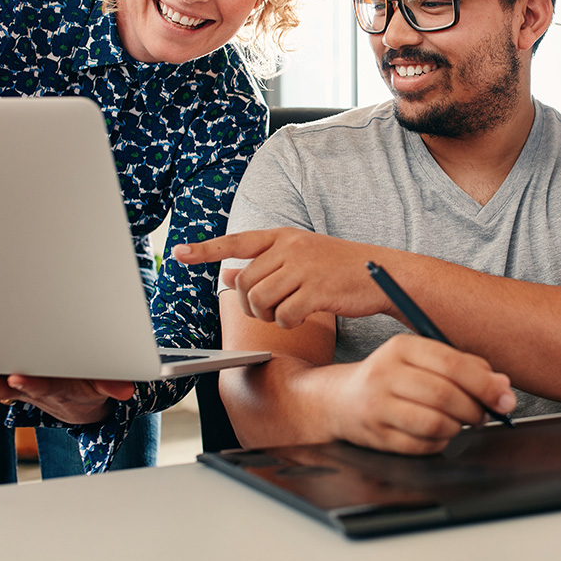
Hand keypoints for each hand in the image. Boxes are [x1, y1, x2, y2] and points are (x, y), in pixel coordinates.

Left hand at [0, 365, 133, 424]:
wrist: (74, 405)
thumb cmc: (86, 388)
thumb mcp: (104, 387)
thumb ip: (112, 385)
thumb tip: (126, 391)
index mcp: (57, 389)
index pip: (43, 387)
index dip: (31, 384)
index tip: (18, 378)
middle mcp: (30, 392)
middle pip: (5, 389)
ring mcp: (15, 390)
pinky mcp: (4, 383)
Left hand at [173, 228, 394, 327]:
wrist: (382, 272)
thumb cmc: (338, 268)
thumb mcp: (300, 257)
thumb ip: (264, 264)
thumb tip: (226, 272)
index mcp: (284, 236)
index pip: (237, 241)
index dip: (206, 250)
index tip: (178, 253)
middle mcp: (290, 247)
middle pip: (245, 282)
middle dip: (251, 304)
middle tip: (271, 309)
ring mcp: (304, 267)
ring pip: (260, 300)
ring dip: (268, 315)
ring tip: (287, 313)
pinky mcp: (317, 290)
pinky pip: (284, 315)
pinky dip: (288, 324)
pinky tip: (302, 318)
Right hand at [329, 335, 515, 454]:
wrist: (340, 399)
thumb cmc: (391, 377)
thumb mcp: (421, 358)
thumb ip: (463, 365)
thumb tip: (501, 384)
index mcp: (401, 346)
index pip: (451, 363)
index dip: (484, 383)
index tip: (504, 396)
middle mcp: (385, 373)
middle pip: (445, 395)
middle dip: (475, 409)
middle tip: (483, 413)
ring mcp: (378, 406)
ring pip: (436, 423)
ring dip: (457, 427)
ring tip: (459, 422)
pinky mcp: (376, 436)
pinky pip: (423, 446)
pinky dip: (440, 442)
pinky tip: (438, 432)